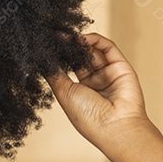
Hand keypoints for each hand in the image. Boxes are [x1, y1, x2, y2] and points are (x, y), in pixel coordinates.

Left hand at [46, 32, 162, 161]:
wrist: (116, 126)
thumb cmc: (88, 117)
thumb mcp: (63, 92)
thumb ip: (54, 73)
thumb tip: (41, 58)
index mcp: (79, 92)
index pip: (68, 67)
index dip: (59, 55)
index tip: (46, 44)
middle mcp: (94, 82)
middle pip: (80, 57)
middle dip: (68, 46)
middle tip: (56, 35)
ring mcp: (108, 74)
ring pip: (93, 50)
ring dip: (80, 41)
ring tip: (67, 35)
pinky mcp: (121, 66)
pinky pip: (108, 48)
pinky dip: (95, 40)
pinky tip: (81, 38)